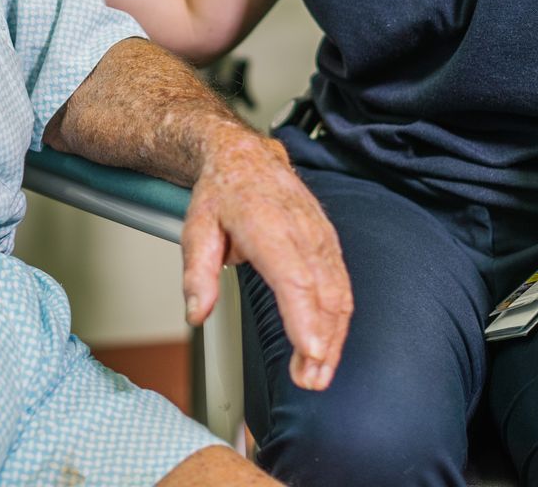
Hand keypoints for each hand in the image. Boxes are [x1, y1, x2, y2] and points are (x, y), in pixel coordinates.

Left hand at [181, 129, 350, 390]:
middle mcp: (301, 229)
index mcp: (265, 225)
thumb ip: (197, 274)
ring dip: (334, 337)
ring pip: (339, 291)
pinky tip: (330, 345)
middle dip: (322, 341)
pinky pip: (343, 284)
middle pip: (322, 292)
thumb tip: (196, 314)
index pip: (293, 277)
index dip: (305, 317)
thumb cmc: (220, 194)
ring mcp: (320, 235)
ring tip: (319, 373)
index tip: (311, 352)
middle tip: (310, 380)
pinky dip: (340, 319)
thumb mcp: (195, 229)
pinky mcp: (329, 242)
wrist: (245, 156)